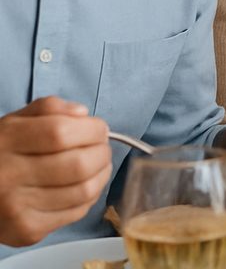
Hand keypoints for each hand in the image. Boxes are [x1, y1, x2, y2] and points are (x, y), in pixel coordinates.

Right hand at [0, 97, 111, 246]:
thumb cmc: (2, 153)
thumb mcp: (15, 122)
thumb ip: (49, 109)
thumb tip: (82, 114)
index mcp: (6, 141)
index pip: (61, 133)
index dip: (92, 130)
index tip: (99, 129)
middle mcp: (8, 176)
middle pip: (78, 165)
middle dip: (102, 153)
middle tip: (101, 149)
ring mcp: (16, 207)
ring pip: (83, 191)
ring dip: (101, 176)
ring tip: (98, 167)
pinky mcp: (26, 230)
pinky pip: (76, 213)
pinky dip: (89, 198)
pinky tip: (82, 187)